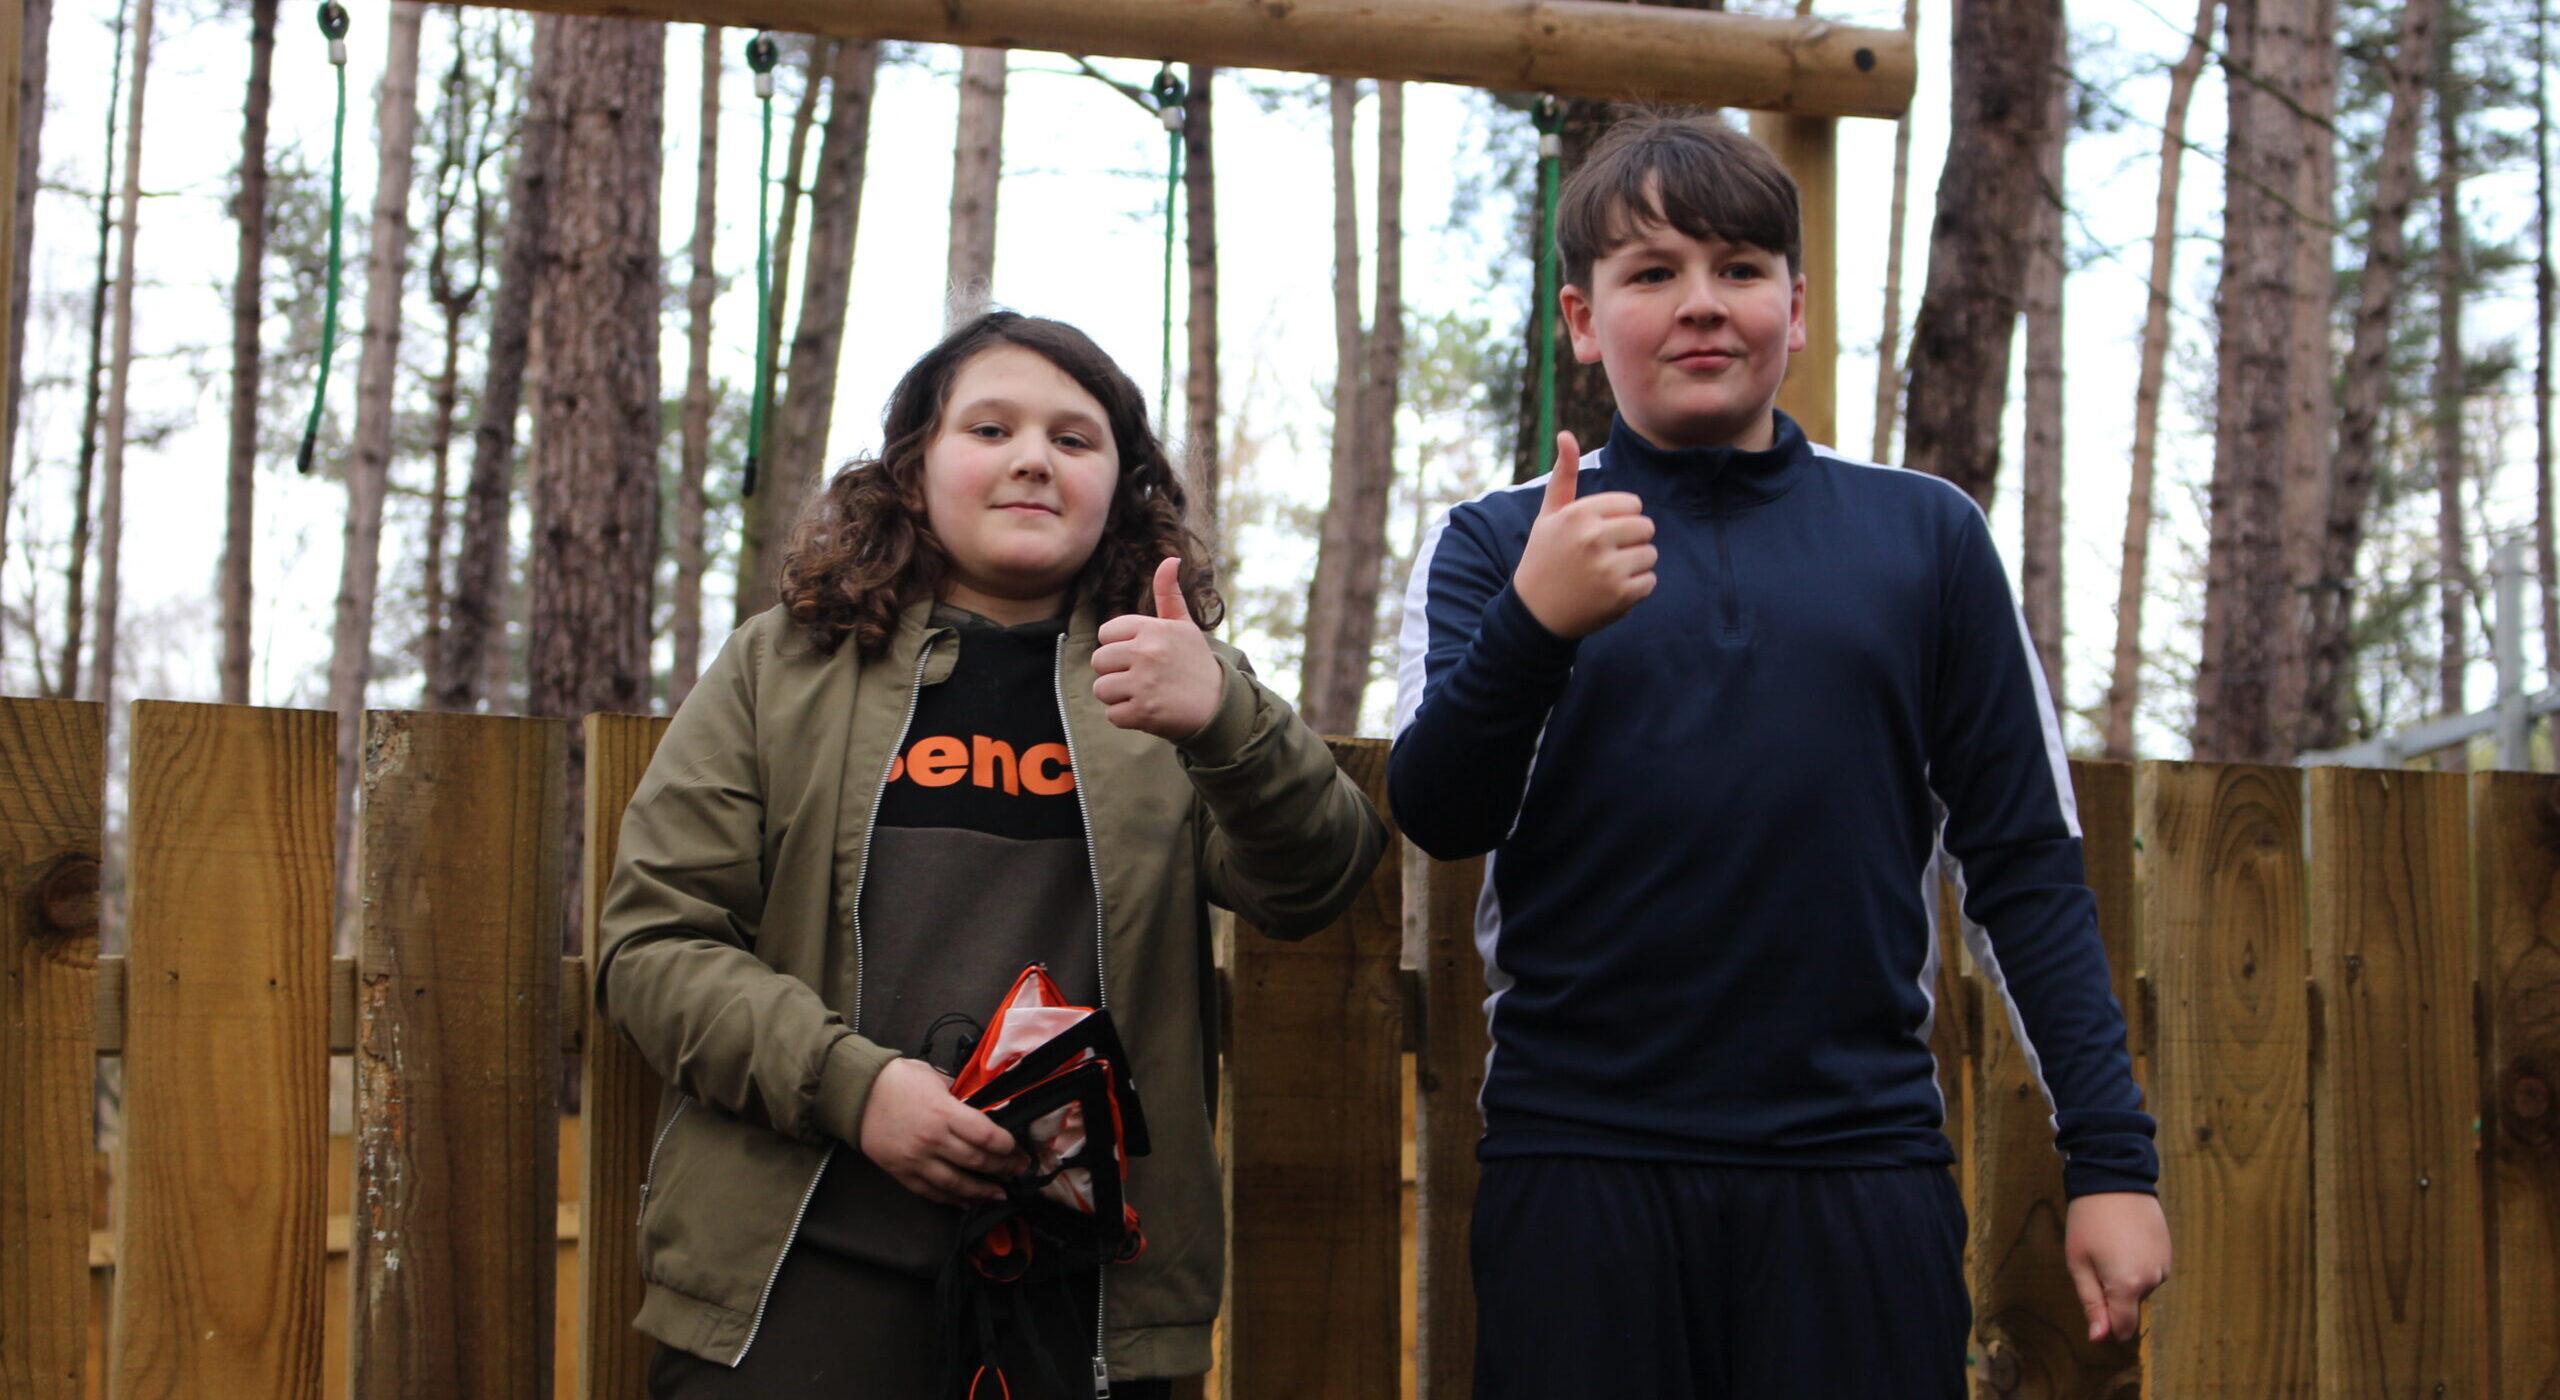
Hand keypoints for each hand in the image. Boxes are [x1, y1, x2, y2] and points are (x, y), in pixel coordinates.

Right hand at [855, 1057, 1024, 1205]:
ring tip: (999, 1193)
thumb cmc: (898, 1080)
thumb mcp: (935, 1078)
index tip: (1018, 1149)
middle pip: (976, 1161)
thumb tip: (984, 1106)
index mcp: (943, 1112)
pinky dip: (952, 1199)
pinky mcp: (902, 1173)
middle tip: (1018, 1170)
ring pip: (957, 1183)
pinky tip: (968, 1201)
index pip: (985, 1135)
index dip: (1007, 1146)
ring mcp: (916, 1160)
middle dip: (1003, 1168)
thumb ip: (960, 1095)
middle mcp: (932, 1139)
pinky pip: (932, 1192)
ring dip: (982, 1191)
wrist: (857, 1094)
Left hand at [1092, 557, 1224, 739]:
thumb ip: (1169, 594)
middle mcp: (1146, 652)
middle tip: (1142, 678)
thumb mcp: (1184, 626)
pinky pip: (1112, 715)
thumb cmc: (1196, 663)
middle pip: (1099, 661)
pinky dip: (1127, 718)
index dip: (1119, 646)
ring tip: (1144, 694)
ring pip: (1101, 688)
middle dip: (1115, 672)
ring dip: (1118, 696)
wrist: (1219, 706)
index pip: (1105, 634)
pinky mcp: (1143, 712)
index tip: (1141, 656)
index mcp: (1152, 628)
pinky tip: (1148, 711)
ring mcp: (1143, 683)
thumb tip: (1171, 558)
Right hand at [1510, 432, 1656, 638]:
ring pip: (1650, 555)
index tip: (1601, 533)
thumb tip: (1567, 434)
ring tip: (1607, 574)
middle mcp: (1593, 538)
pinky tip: (1610, 591)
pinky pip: (1650, 581)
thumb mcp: (1548, 515)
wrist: (1535, 614)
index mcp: (1579, 514)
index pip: (1632, 504)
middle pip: (1646, 527)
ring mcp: (1608, 569)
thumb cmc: (1544, 557)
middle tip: (1606, 555)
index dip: (1621, 519)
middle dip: (1632, 540)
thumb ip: (1563, 475)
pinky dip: (1636, 588)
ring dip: (1635, 565)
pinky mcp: (1620, 596)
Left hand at [2064, 1191, 2170, 1342]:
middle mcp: (2152, 1280)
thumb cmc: (2089, 1221)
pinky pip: (2150, 1271)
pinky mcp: (2169, 1251)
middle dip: (2112, 1294)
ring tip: (2110, 1245)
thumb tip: (2099, 1337)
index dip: (2107, 1326)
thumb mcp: (2079, 1263)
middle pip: (2130, 1306)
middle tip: (2095, 1260)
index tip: (2093, 1309)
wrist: (2116, 1179)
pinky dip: (2137, 1263)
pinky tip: (2125, 1239)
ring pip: (2141, 1288)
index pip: (2123, 1327)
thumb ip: (2091, 1303)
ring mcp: (2164, 1265)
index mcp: (2128, 1287)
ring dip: (2125, 1277)